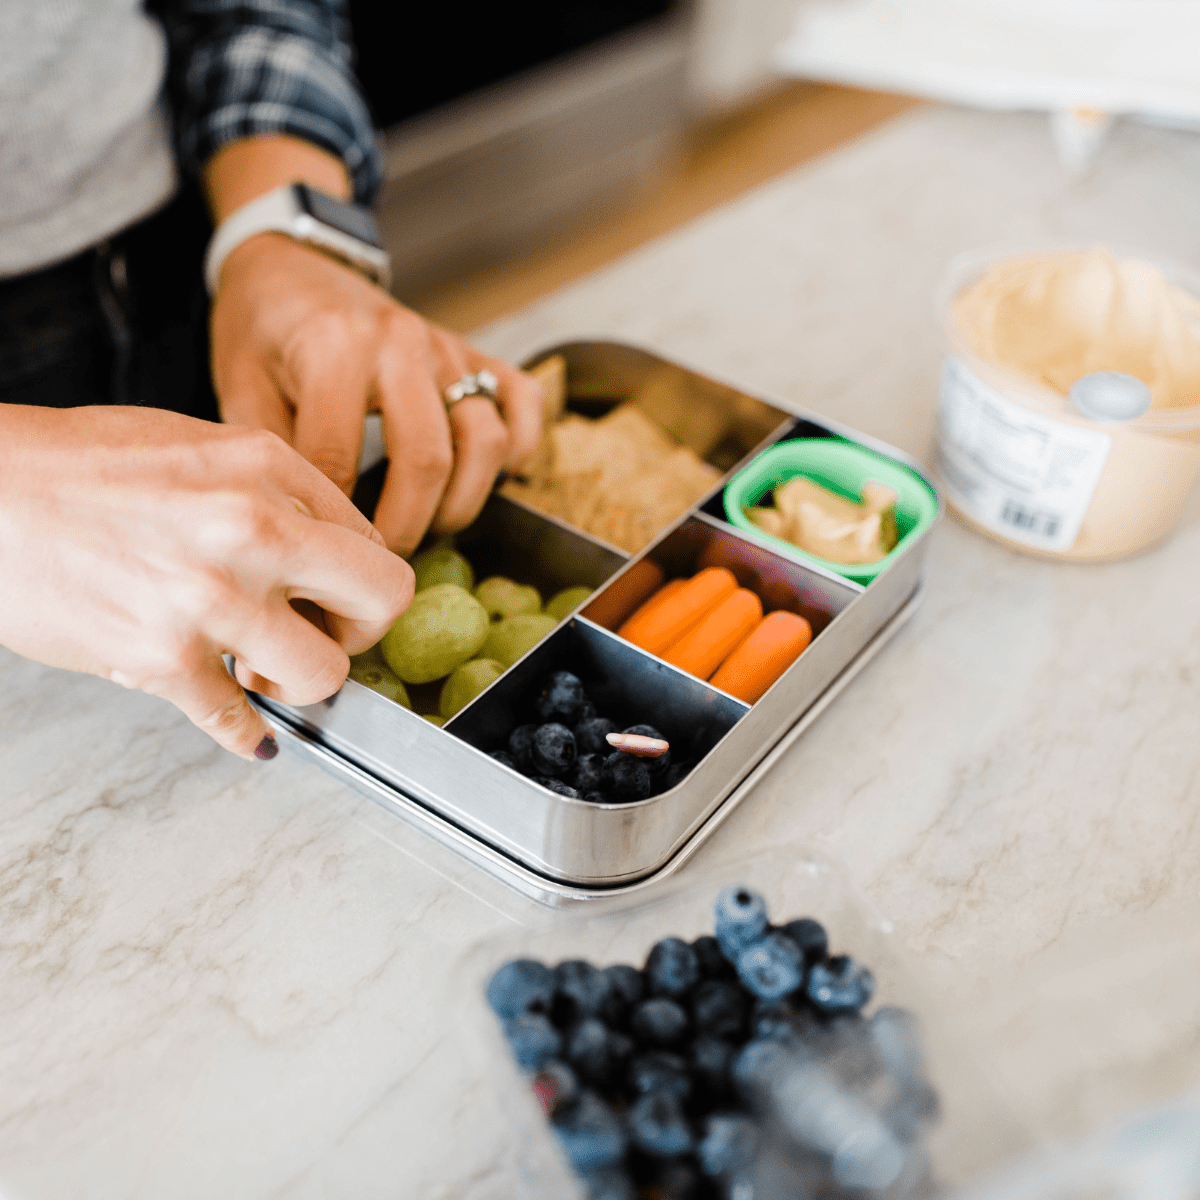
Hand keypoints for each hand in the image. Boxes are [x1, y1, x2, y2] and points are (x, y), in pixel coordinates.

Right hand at [0, 405, 412, 758]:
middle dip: (358, 631)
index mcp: (266, 468)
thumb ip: (273, 491)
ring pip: (323, 675)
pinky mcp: (161, 658)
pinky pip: (238, 723)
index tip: (337, 600)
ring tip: (263, 670)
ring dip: (300, 685)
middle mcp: (252, 529)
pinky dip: (248, 734)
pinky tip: (247, 730)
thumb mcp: (197, 444)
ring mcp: (210, 598)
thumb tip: (325, 546)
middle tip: (324, 636)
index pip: (373, 544)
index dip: (358, 582)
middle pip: (381, 602)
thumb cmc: (74, 464)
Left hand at [209, 234, 542, 555]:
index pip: (342, 462)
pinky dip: (519, 448)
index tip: (330, 555)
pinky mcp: (476, 353)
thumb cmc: (262, 330)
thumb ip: (271, 456)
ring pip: (487, 440)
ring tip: (431, 524)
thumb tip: (304, 532)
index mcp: (334, 348)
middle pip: (429, 460)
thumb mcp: (238, 388)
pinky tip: (483, 477)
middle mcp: (400, 343)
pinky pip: (524, 405)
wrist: (292, 264)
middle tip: (384, 559)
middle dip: (408, 527)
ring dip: (464, 500)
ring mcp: (446, 347)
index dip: (337, 524)